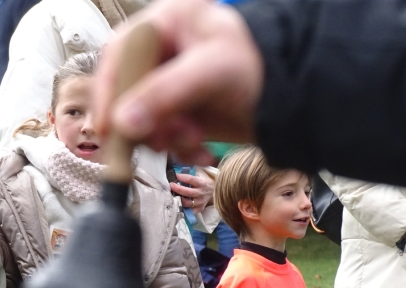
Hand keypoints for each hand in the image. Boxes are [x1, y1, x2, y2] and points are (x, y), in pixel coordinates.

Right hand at [93, 0, 262, 163]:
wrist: (297, 99)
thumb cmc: (261, 65)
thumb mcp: (211, 71)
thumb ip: (164, 93)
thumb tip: (122, 122)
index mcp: (165, 23)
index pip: (119, 54)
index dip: (109, 90)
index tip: (108, 125)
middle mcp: (163, 53)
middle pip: (126, 91)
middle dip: (142, 120)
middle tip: (158, 138)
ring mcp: (170, 85)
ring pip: (142, 118)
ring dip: (163, 136)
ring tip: (190, 137)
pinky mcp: (180, 112)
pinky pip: (162, 134)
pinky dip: (178, 146)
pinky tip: (200, 146)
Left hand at [170, 171, 213, 213]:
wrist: (215, 191)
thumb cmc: (203, 182)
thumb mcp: (200, 175)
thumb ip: (190, 175)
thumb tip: (176, 173)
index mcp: (201, 183)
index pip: (190, 179)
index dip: (181, 177)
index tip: (174, 175)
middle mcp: (201, 193)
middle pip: (188, 192)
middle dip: (177, 189)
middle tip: (170, 185)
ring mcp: (200, 202)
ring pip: (187, 203)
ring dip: (179, 199)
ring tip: (172, 195)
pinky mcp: (199, 209)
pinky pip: (190, 211)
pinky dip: (183, 209)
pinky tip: (178, 205)